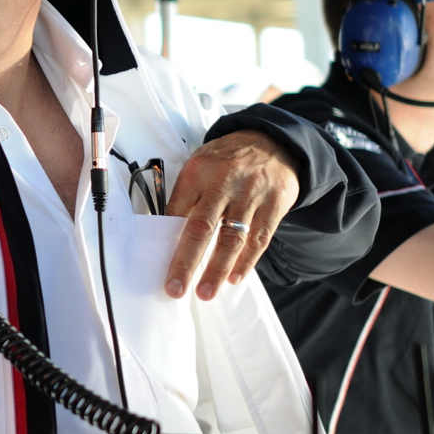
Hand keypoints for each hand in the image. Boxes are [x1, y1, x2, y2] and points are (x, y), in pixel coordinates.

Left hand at [164, 130, 299, 300]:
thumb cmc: (227, 161)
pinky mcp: (275, 204)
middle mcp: (225, 181)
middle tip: (176, 288)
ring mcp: (252, 194)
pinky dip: (246, 262)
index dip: (167, 239)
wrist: (272, 142)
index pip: (177, 209)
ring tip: (205, 292)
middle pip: (202, 227)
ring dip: (217, 269)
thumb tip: (167, 233)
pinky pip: (259, 239)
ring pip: (233, 238)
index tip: (158, 264)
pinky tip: (234, 278)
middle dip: (187, 261)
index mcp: (199, 170)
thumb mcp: (200, 166)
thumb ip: (186, 196)